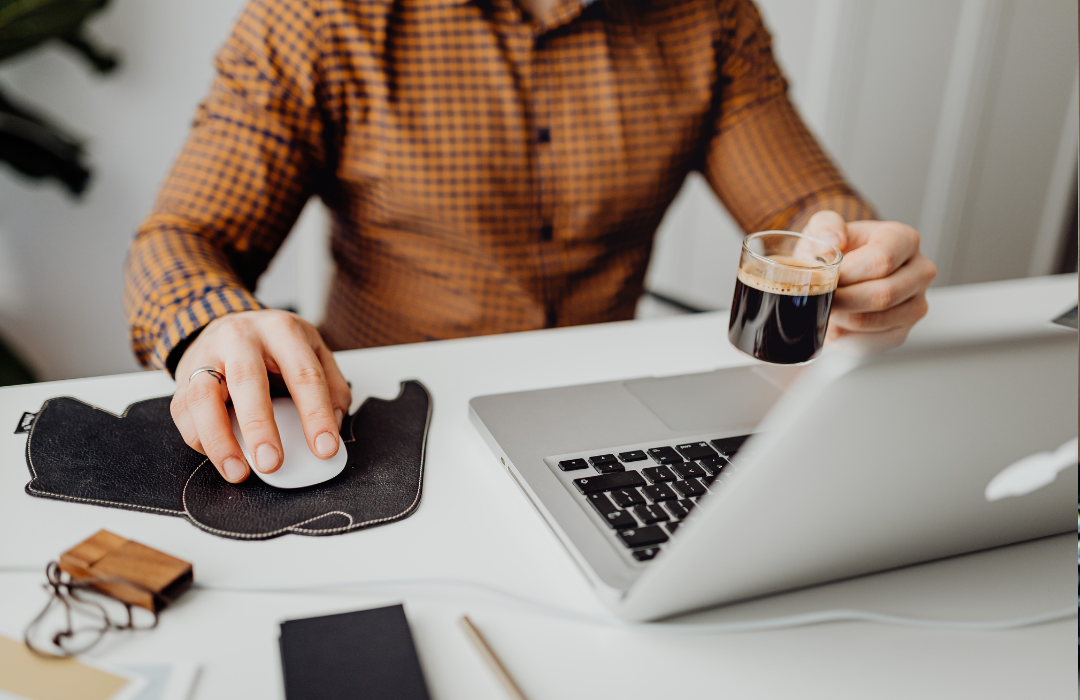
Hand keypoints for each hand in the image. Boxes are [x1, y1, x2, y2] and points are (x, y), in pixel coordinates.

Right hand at [172, 310, 351, 482]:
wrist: (230, 324)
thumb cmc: (276, 345)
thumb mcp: (315, 350)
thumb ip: (332, 387)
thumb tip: (333, 425)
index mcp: (281, 331)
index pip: (303, 374)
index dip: (316, 414)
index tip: (324, 449)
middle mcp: (240, 338)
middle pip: (247, 380)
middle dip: (260, 427)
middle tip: (272, 463)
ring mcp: (207, 355)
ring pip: (203, 396)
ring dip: (219, 440)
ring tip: (238, 471)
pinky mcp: (183, 377)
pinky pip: (184, 411)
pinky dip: (200, 440)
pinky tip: (219, 457)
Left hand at [802, 211, 936, 345]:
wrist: (843, 272)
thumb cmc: (837, 249)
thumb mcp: (825, 228)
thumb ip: (825, 225)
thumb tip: (834, 239)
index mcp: (905, 240)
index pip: (882, 261)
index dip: (848, 273)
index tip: (826, 276)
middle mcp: (920, 272)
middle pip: (883, 295)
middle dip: (843, 299)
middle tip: (820, 296)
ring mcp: (915, 305)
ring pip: (874, 321)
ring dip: (841, 319)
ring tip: (826, 307)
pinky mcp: (902, 332)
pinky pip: (871, 343)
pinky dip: (845, 337)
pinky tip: (835, 323)